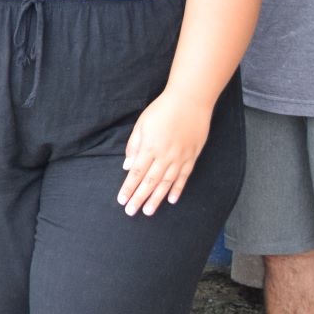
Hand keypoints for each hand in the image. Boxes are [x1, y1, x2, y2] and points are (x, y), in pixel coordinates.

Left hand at [119, 93, 212, 215]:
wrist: (190, 101)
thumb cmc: (161, 110)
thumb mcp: (141, 124)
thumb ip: (134, 146)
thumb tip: (127, 167)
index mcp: (149, 147)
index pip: (136, 173)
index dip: (128, 188)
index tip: (122, 200)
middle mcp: (164, 156)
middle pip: (149, 182)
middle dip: (139, 198)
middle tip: (131, 212)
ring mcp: (179, 158)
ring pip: (166, 183)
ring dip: (156, 198)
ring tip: (148, 211)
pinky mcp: (191, 157)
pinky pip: (183, 177)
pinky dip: (177, 189)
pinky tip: (172, 200)